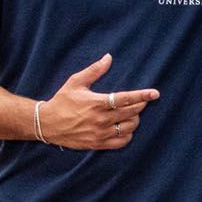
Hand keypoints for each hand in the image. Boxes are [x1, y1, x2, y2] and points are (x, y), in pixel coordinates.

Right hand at [40, 53, 160, 150]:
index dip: (142, 96)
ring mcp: (100, 133)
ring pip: (129, 128)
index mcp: (97, 103)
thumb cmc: (62, 100)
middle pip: (131, 113)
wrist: (46, 124)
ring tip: (131, 114)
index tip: (155, 93)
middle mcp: (100, 119)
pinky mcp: (98, 144)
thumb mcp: (76, 82)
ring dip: (135, 120)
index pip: (126, 99)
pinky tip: (125, 128)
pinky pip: (121, 142)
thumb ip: (94, 70)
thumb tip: (109, 57)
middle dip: (140, 106)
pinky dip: (128, 135)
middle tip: (140, 102)